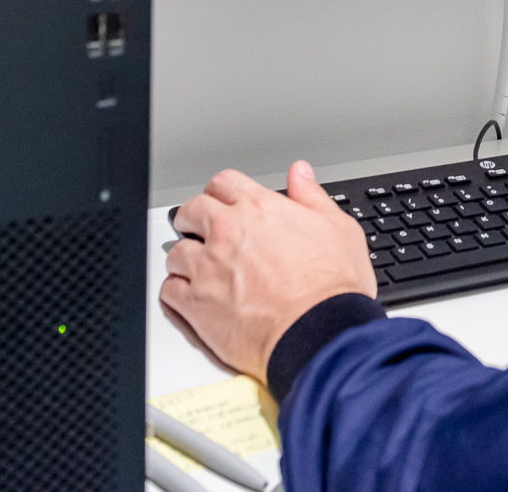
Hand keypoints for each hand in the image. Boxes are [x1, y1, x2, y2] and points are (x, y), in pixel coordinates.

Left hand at [160, 160, 377, 381]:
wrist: (321, 333)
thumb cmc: (332, 288)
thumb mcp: (338, 228)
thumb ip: (312, 196)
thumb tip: (300, 174)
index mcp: (259, 209)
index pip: (223, 183)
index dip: (221, 192)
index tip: (221, 203)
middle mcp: (228, 232)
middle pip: (191, 211)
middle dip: (194, 219)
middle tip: (200, 231)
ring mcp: (208, 268)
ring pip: (177, 252)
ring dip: (186, 259)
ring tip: (197, 270)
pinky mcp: (196, 304)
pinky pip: (169, 291)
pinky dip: (177, 293)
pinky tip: (189, 297)